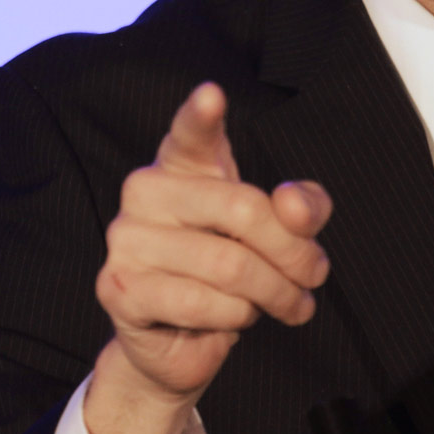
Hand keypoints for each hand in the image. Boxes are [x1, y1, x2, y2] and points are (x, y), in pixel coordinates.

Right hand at [83, 82, 331, 433]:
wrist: (179, 338)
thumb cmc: (230, 269)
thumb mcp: (280, 232)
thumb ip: (302, 209)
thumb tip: (293, 203)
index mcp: (184, 165)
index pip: (191, 135)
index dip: (201, 116)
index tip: (212, 94)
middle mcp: (147, 192)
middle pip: (242, 208)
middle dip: (292, 251)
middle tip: (313, 276)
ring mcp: (127, 239)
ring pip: (228, 265)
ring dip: (271, 292)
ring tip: (280, 302)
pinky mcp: (120, 290)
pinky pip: (201, 303)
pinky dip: (235, 317)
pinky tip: (235, 317)